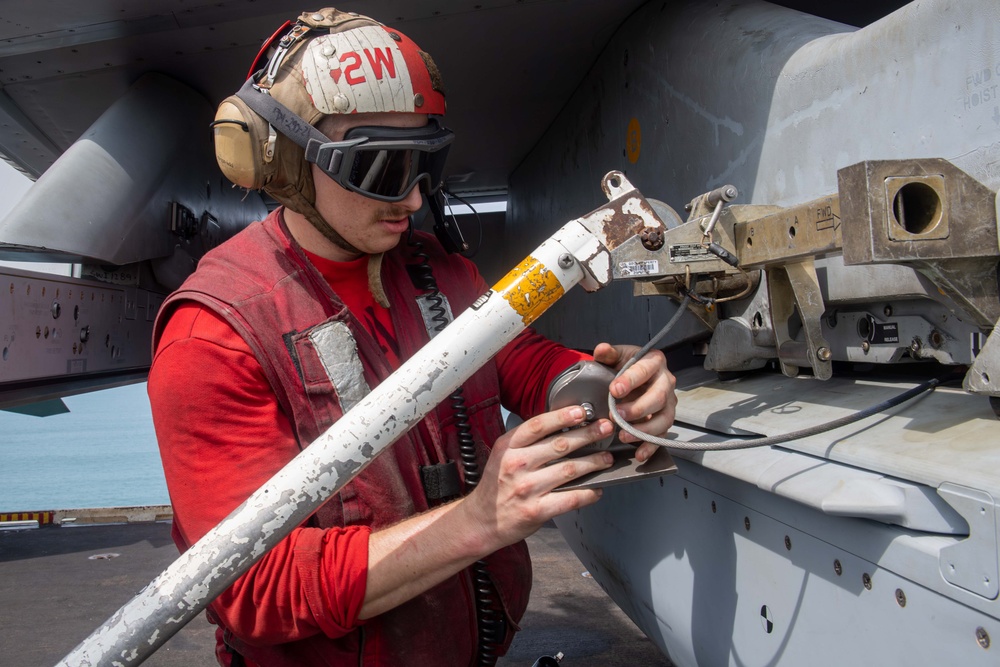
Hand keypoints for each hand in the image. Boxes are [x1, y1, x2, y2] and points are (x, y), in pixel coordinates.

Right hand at [462, 406, 614, 549]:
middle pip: (559, 445)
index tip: (582, 411)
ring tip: (606, 458)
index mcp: (507, 447)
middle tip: (606, 428)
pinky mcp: (536, 511)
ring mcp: (527, 488)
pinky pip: (570, 498)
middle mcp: (516, 465)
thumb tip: (563, 426)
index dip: (562, 416)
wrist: (482, 521)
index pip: (538, 425)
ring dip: (594, 462)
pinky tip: (597, 489)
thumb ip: (526, 442)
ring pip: (570, 470)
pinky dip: (588, 493)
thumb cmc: (497, 485)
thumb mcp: (503, 456)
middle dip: (588, 434)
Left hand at [592, 342, 676, 461]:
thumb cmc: (624, 366)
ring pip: (664, 419)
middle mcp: (666, 382)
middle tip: (616, 415)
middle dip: (637, 408)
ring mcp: (668, 403)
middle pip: (658, 398)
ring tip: (623, 435)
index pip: (645, 370)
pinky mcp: (665, 420)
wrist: (631, 378)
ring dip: (644, 430)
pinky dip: (652, 446)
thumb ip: (608, 354)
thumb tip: (601, 349)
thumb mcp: (616, 357)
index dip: (630, 380)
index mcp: (654, 362)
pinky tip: (639, 454)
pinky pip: (662, 435)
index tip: (614, 389)